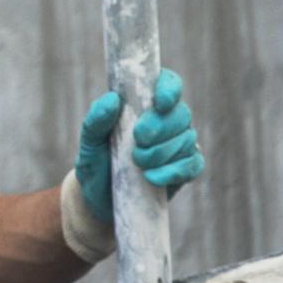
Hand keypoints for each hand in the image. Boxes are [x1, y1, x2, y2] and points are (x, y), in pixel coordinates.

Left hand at [73, 68, 204, 226]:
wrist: (101, 199)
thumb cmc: (97, 163)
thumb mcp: (89, 143)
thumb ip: (96, 120)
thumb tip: (112, 99)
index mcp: (145, 104)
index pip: (168, 83)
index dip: (169, 90)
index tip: (159, 103)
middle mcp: (167, 120)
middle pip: (181, 114)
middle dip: (160, 128)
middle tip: (137, 142)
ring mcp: (179, 145)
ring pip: (187, 139)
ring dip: (161, 153)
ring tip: (137, 163)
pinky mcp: (185, 169)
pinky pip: (193, 164)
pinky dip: (173, 171)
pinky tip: (152, 178)